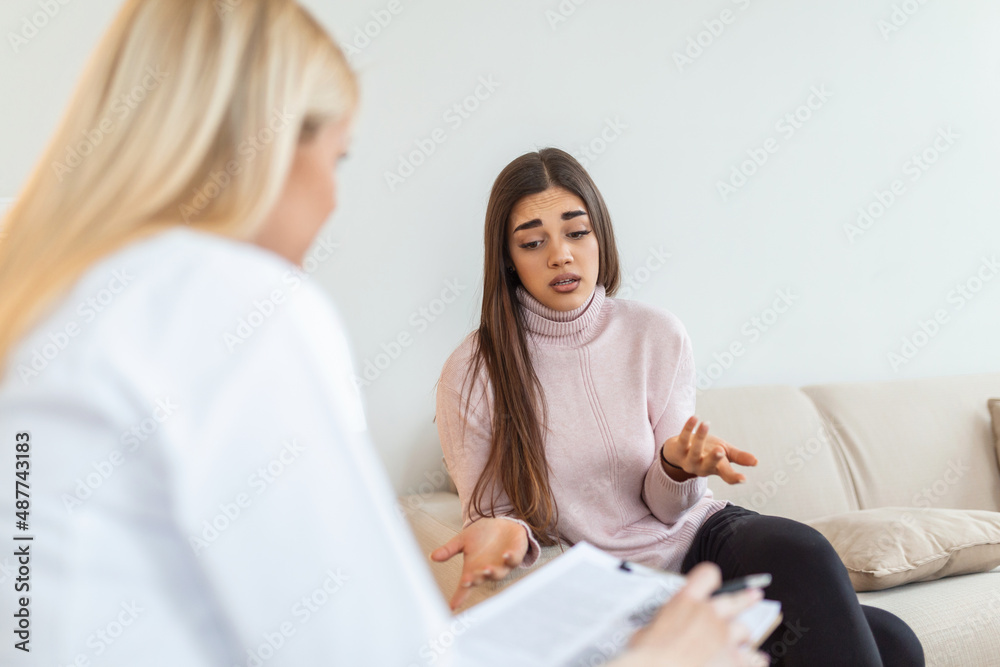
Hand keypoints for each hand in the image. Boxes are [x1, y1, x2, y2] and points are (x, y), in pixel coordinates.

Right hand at [430, 517, 528, 609]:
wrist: (503, 523)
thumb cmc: (482, 535)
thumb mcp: (463, 540)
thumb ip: (449, 550)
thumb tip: (433, 556)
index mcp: (474, 569)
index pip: (465, 587)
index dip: (459, 597)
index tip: (452, 607)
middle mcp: (488, 570)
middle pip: (481, 579)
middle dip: (475, 580)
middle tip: (468, 580)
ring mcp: (502, 564)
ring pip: (498, 573)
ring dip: (492, 572)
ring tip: (485, 569)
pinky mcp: (515, 555)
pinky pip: (514, 560)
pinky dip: (510, 558)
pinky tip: (505, 555)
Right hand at [615, 562, 768, 666]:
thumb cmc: (649, 657)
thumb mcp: (646, 632)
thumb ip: (661, 626)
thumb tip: (659, 632)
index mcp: (686, 602)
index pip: (707, 575)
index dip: (710, 578)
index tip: (713, 582)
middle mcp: (709, 614)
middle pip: (737, 599)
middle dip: (746, 598)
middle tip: (755, 595)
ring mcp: (725, 636)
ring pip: (745, 630)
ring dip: (741, 639)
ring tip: (740, 645)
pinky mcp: (735, 659)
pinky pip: (756, 658)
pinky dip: (753, 660)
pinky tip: (749, 661)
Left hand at [660, 416, 757, 484]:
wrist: (679, 450)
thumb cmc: (707, 451)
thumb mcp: (724, 453)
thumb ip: (739, 457)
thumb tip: (756, 461)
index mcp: (716, 469)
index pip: (726, 475)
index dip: (734, 478)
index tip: (743, 479)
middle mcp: (701, 467)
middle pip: (708, 465)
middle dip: (713, 458)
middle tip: (720, 450)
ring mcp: (688, 459)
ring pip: (694, 451)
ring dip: (700, 437)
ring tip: (706, 423)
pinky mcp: (677, 449)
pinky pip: (683, 438)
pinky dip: (688, 427)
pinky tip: (695, 417)